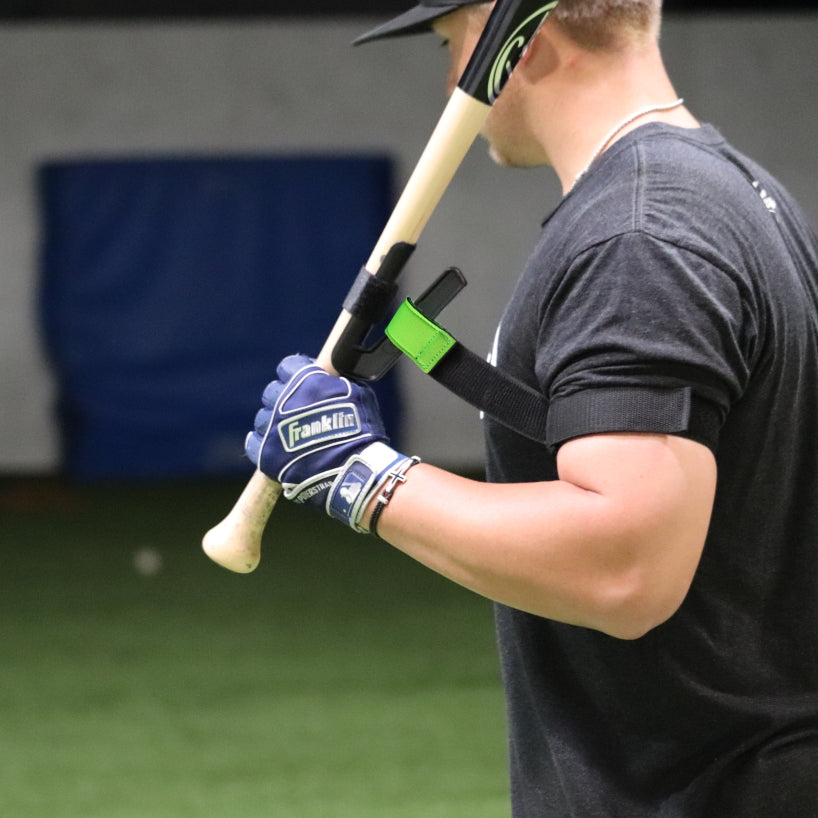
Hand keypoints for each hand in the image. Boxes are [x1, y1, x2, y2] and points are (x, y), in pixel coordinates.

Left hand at [245, 355, 416, 531]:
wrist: (355, 470)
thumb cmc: (362, 430)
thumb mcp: (357, 392)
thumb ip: (336, 382)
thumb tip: (329, 379)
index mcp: (304, 380)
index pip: (287, 367)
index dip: (297, 374)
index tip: (304, 383)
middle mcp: (283, 401)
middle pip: (272, 392)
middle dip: (285, 398)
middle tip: (299, 411)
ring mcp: (272, 428)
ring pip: (263, 418)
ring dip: (275, 422)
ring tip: (291, 434)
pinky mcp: (266, 454)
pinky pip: (253, 443)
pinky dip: (262, 443)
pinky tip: (273, 446)